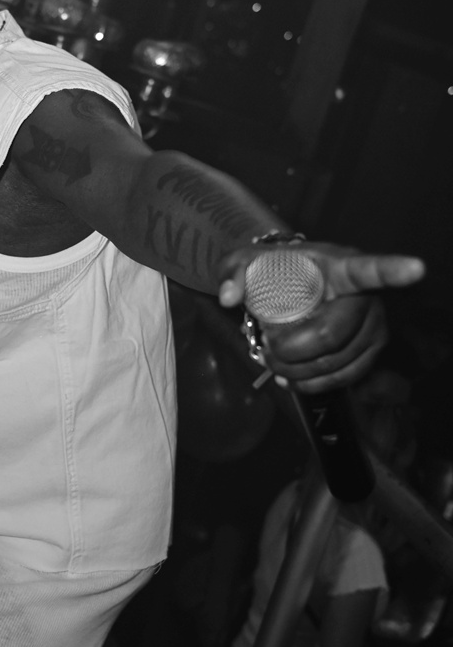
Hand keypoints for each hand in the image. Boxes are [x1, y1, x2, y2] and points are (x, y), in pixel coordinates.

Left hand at [217, 244, 424, 393]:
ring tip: (274, 360)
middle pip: (331, 335)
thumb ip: (233, 271)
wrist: (292, 285)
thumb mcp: (247, 263)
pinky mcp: (370, 352)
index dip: (393, 270)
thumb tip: (229, 296)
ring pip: (336, 362)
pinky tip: (292, 377)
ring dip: (298, 370)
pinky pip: (344, 377)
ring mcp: (372, 327)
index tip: (418, 268)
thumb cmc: (275, 271)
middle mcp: (366, 297)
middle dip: (292, 350)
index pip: (369, 269)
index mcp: (341, 267)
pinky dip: (313, 383)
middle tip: (267, 347)